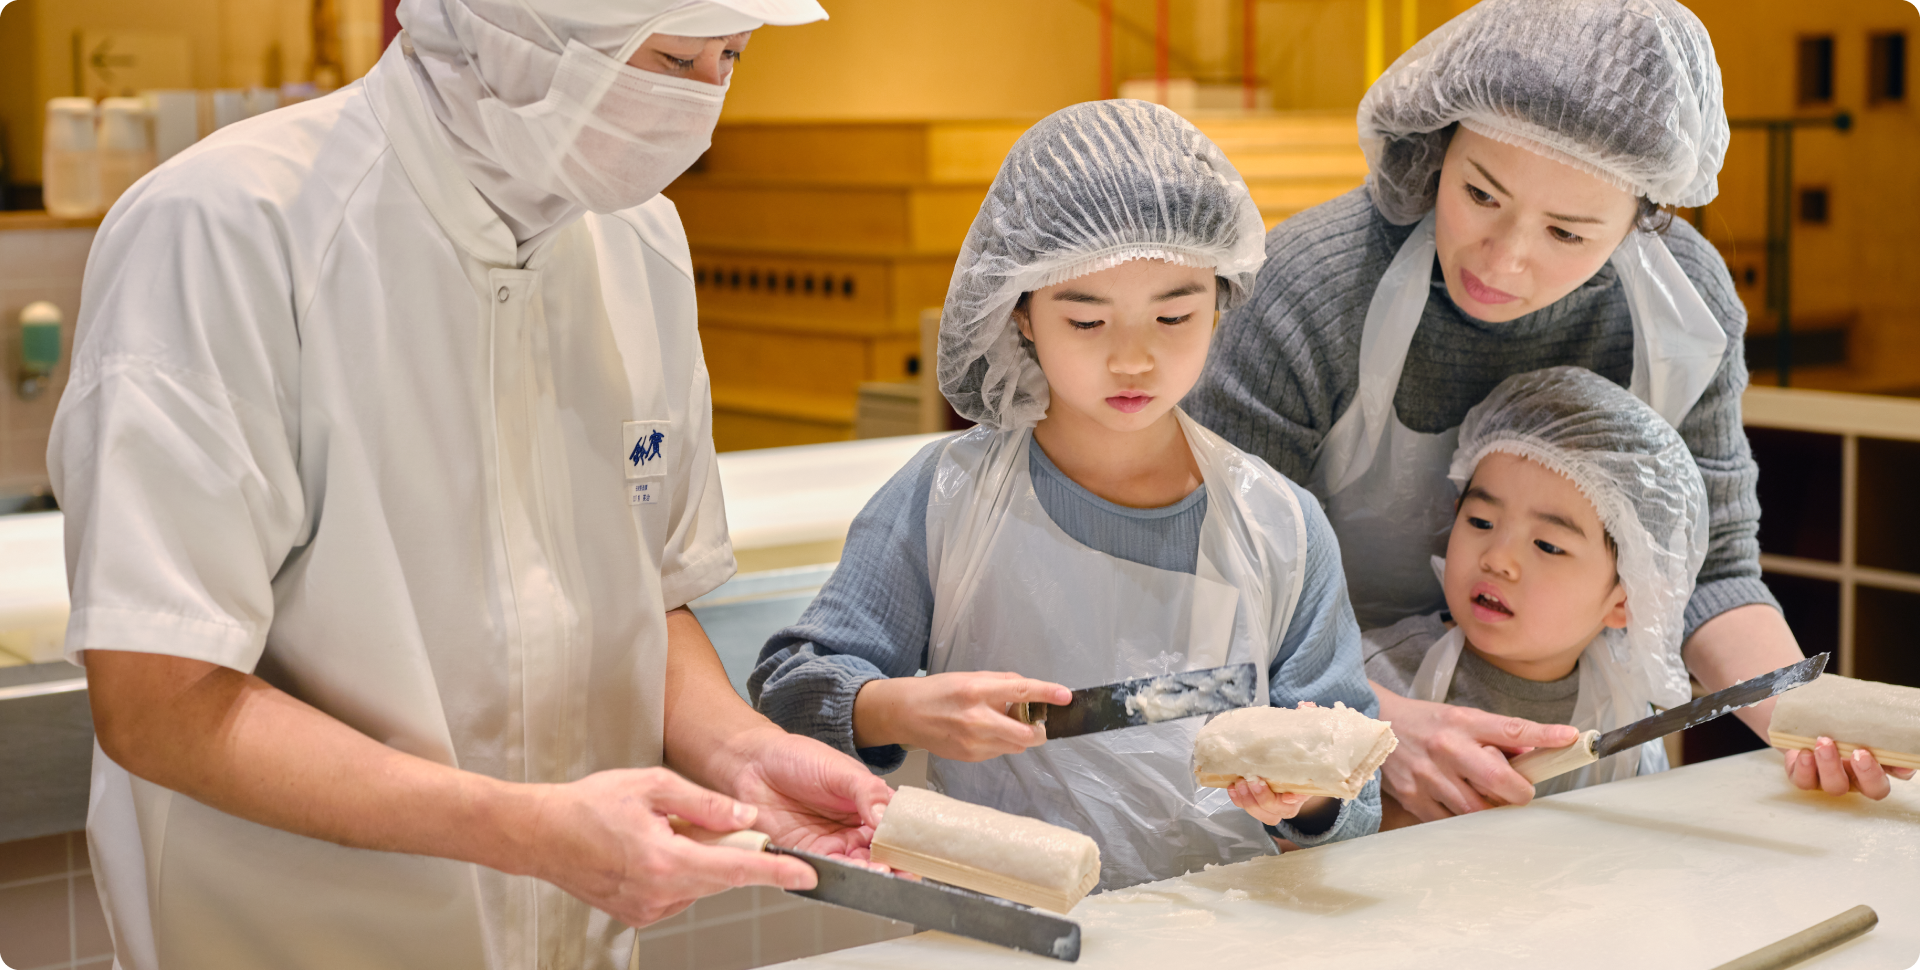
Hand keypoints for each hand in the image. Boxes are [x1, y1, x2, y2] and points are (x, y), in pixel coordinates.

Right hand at [526, 767, 820, 928]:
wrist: (540, 834)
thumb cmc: (587, 805)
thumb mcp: (652, 786)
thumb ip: (705, 803)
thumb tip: (746, 816)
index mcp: (664, 859)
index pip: (735, 868)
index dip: (775, 872)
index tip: (805, 876)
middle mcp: (657, 892)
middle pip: (720, 876)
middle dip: (730, 850)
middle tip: (714, 822)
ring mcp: (646, 909)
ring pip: (699, 885)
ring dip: (699, 860)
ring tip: (664, 831)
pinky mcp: (638, 915)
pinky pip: (678, 893)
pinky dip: (679, 871)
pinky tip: (653, 850)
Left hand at [724, 728, 894, 862]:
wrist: (752, 764)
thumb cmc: (795, 758)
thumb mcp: (840, 769)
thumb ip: (866, 791)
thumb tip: (886, 816)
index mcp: (868, 804)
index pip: (895, 827)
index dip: (907, 839)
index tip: (917, 847)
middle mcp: (853, 827)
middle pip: (881, 853)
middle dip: (894, 863)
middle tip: (903, 866)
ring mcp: (831, 843)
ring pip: (859, 866)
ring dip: (872, 873)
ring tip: (882, 871)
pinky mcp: (807, 855)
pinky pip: (830, 871)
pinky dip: (844, 875)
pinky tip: (854, 872)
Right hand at [853, 671, 1070, 760]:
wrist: (906, 714)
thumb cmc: (940, 691)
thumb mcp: (971, 676)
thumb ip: (1001, 684)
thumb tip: (1028, 692)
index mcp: (977, 691)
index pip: (1021, 692)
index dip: (1047, 693)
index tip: (1065, 695)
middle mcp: (977, 719)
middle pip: (1026, 734)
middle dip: (1039, 731)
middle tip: (1039, 724)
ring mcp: (973, 743)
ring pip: (1015, 746)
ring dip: (1019, 736)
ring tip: (1003, 723)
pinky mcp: (970, 757)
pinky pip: (999, 752)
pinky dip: (1001, 743)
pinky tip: (984, 733)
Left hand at [1224, 703, 1334, 826]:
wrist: (1291, 765)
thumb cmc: (1297, 753)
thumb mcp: (1304, 736)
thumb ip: (1306, 720)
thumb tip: (1305, 706)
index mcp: (1304, 787)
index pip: (1303, 797)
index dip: (1295, 799)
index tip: (1288, 794)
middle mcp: (1290, 801)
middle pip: (1278, 810)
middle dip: (1263, 798)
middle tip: (1252, 780)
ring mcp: (1274, 805)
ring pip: (1263, 813)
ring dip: (1249, 801)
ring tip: (1239, 782)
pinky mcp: (1257, 802)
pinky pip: (1248, 807)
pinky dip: (1239, 799)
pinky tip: (1232, 786)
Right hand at [1372, 682, 1579, 821]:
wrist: (1374, 726)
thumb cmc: (1425, 723)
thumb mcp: (1463, 718)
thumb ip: (1498, 737)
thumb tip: (1533, 757)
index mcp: (1463, 723)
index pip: (1511, 729)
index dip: (1544, 736)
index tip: (1571, 738)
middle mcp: (1448, 748)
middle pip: (1498, 780)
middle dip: (1518, 792)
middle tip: (1518, 792)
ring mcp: (1430, 777)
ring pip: (1477, 810)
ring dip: (1490, 809)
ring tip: (1484, 798)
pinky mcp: (1415, 799)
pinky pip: (1452, 822)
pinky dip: (1464, 820)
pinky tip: (1461, 806)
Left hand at [1783, 738, 1913, 799]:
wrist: (1810, 718)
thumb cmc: (1842, 725)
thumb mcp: (1864, 729)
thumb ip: (1885, 744)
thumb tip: (1905, 764)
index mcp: (1871, 772)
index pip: (1882, 784)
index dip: (1879, 775)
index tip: (1869, 754)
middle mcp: (1851, 780)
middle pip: (1863, 789)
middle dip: (1864, 773)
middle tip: (1857, 753)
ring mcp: (1826, 780)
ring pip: (1833, 785)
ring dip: (1829, 765)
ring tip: (1824, 743)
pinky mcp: (1803, 775)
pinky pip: (1804, 781)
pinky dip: (1804, 768)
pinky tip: (1805, 752)